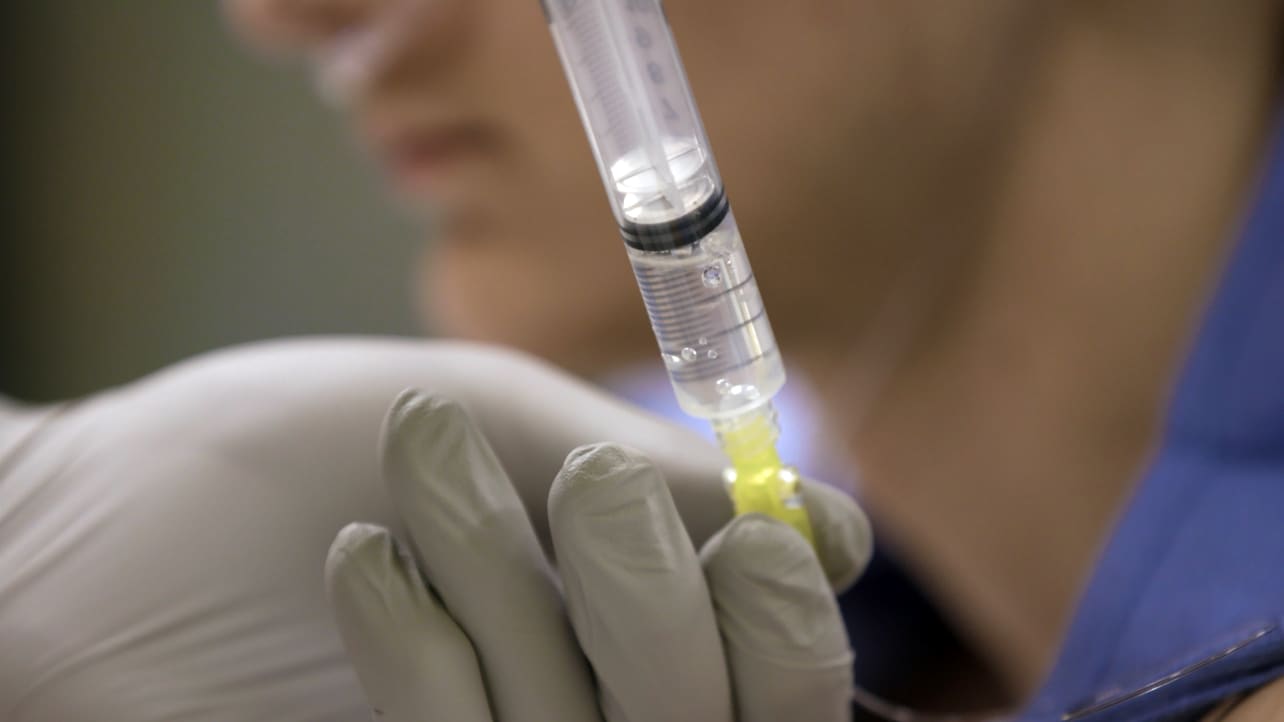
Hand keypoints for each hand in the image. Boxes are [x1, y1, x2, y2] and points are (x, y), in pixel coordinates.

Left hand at [325, 391, 873, 721]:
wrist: (97, 536)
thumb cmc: (296, 455)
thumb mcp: (516, 433)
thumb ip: (675, 485)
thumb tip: (840, 535)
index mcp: (632, 623)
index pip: (781, 677)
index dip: (788, 620)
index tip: (755, 538)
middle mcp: (591, 712)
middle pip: (706, 717)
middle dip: (654, 592)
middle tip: (589, 477)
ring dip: (507, 569)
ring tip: (422, 456)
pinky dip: (425, 645)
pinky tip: (357, 561)